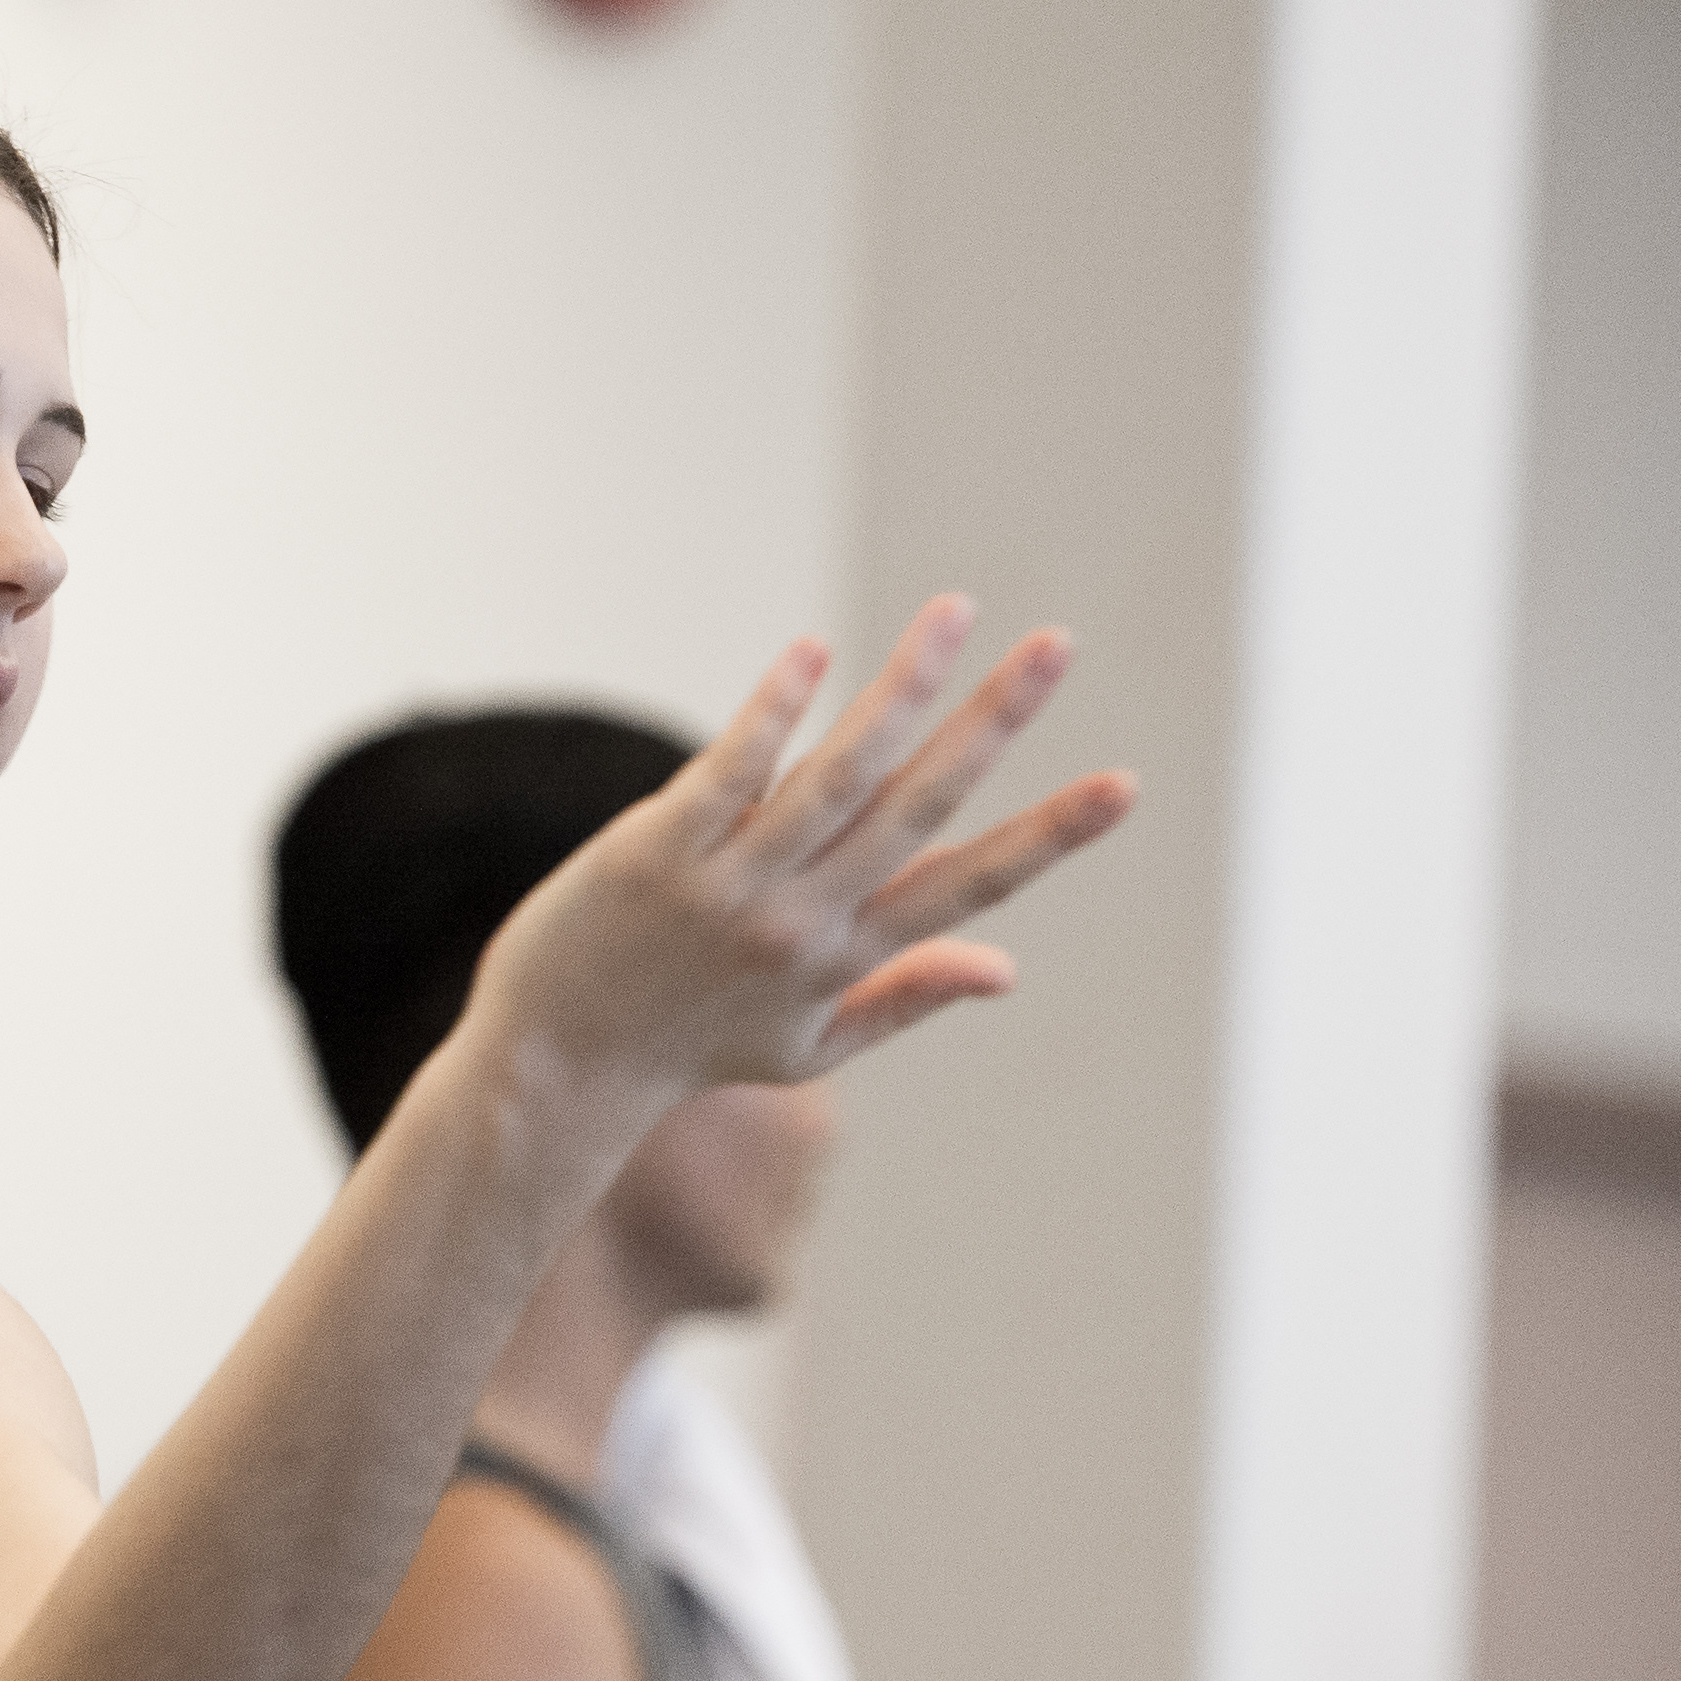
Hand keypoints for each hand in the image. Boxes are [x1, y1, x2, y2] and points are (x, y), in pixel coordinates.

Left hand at [467, 597, 1135, 1104]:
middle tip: (1057, 646)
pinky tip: (816, 654)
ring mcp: (730, 883)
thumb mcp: (808, 1046)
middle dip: (994, 724)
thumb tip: (1009, 970)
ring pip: (836, 775)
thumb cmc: (686, 1048)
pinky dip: (775, 712)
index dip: (1050, 836)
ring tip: (956, 612)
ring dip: (903, 688)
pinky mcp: (657, 849)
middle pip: (917, 806)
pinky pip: (729, 770)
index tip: (1124, 785)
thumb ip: (907, 996)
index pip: (970, 886)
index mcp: (847, 958)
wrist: (556, 1067)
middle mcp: (800, 920)